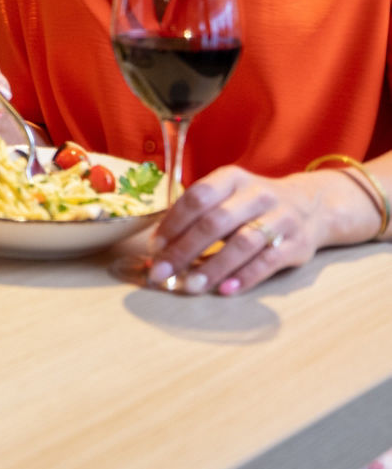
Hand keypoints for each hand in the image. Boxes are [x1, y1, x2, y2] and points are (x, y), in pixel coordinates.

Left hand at [147, 165, 330, 295]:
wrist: (312, 205)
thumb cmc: (253, 205)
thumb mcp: (228, 195)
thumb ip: (198, 215)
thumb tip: (159, 247)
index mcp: (232, 178)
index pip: (197, 197)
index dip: (173, 222)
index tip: (155, 247)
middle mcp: (256, 194)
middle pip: (215, 222)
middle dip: (184, 249)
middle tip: (162, 273)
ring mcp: (279, 217)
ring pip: (242, 243)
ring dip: (213, 267)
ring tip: (191, 286)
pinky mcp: (296, 243)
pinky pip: (267, 261)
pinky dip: (244, 277)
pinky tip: (225, 290)